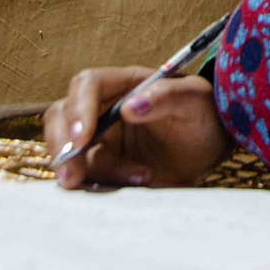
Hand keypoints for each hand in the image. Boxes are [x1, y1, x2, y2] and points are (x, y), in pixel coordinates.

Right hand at [42, 65, 230, 189]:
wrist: (208, 153)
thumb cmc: (203, 117)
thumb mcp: (196, 102)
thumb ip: (168, 97)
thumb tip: (131, 106)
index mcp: (123, 83)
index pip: (87, 85)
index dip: (78, 109)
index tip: (81, 138)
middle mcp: (104, 108)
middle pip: (61, 116)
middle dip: (62, 146)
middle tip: (72, 176)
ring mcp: (99, 138)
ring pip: (71, 152)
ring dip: (93, 171)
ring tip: (142, 178)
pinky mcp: (102, 165)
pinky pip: (85, 175)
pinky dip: (98, 185)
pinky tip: (133, 186)